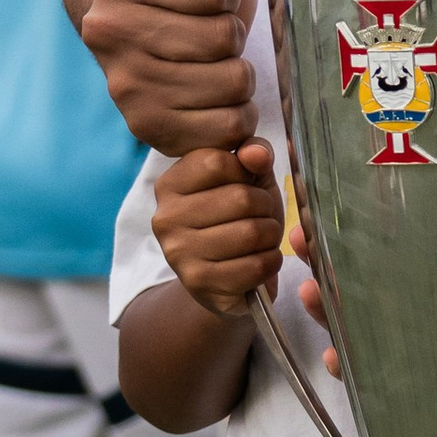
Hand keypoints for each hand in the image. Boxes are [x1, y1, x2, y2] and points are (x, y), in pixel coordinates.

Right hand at [83, 0, 256, 155]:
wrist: (154, 16)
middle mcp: (107, 32)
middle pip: (223, 39)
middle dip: (234, 32)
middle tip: (215, 28)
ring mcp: (123, 85)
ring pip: (228, 86)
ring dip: (239, 73)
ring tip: (218, 60)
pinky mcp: (145, 126)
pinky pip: (222, 131)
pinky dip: (235, 114)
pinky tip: (219, 96)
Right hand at [153, 137, 286, 311]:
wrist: (227, 280)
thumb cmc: (238, 220)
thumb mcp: (249, 178)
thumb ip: (254, 153)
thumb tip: (256, 154)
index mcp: (170, 184)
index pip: (219, 162)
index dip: (248, 173)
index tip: (247, 186)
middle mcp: (165, 217)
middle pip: (240, 197)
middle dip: (266, 207)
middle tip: (262, 217)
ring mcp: (178, 253)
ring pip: (251, 232)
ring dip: (271, 235)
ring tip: (263, 238)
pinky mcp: (199, 283)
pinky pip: (256, 265)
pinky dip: (271, 261)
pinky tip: (262, 260)